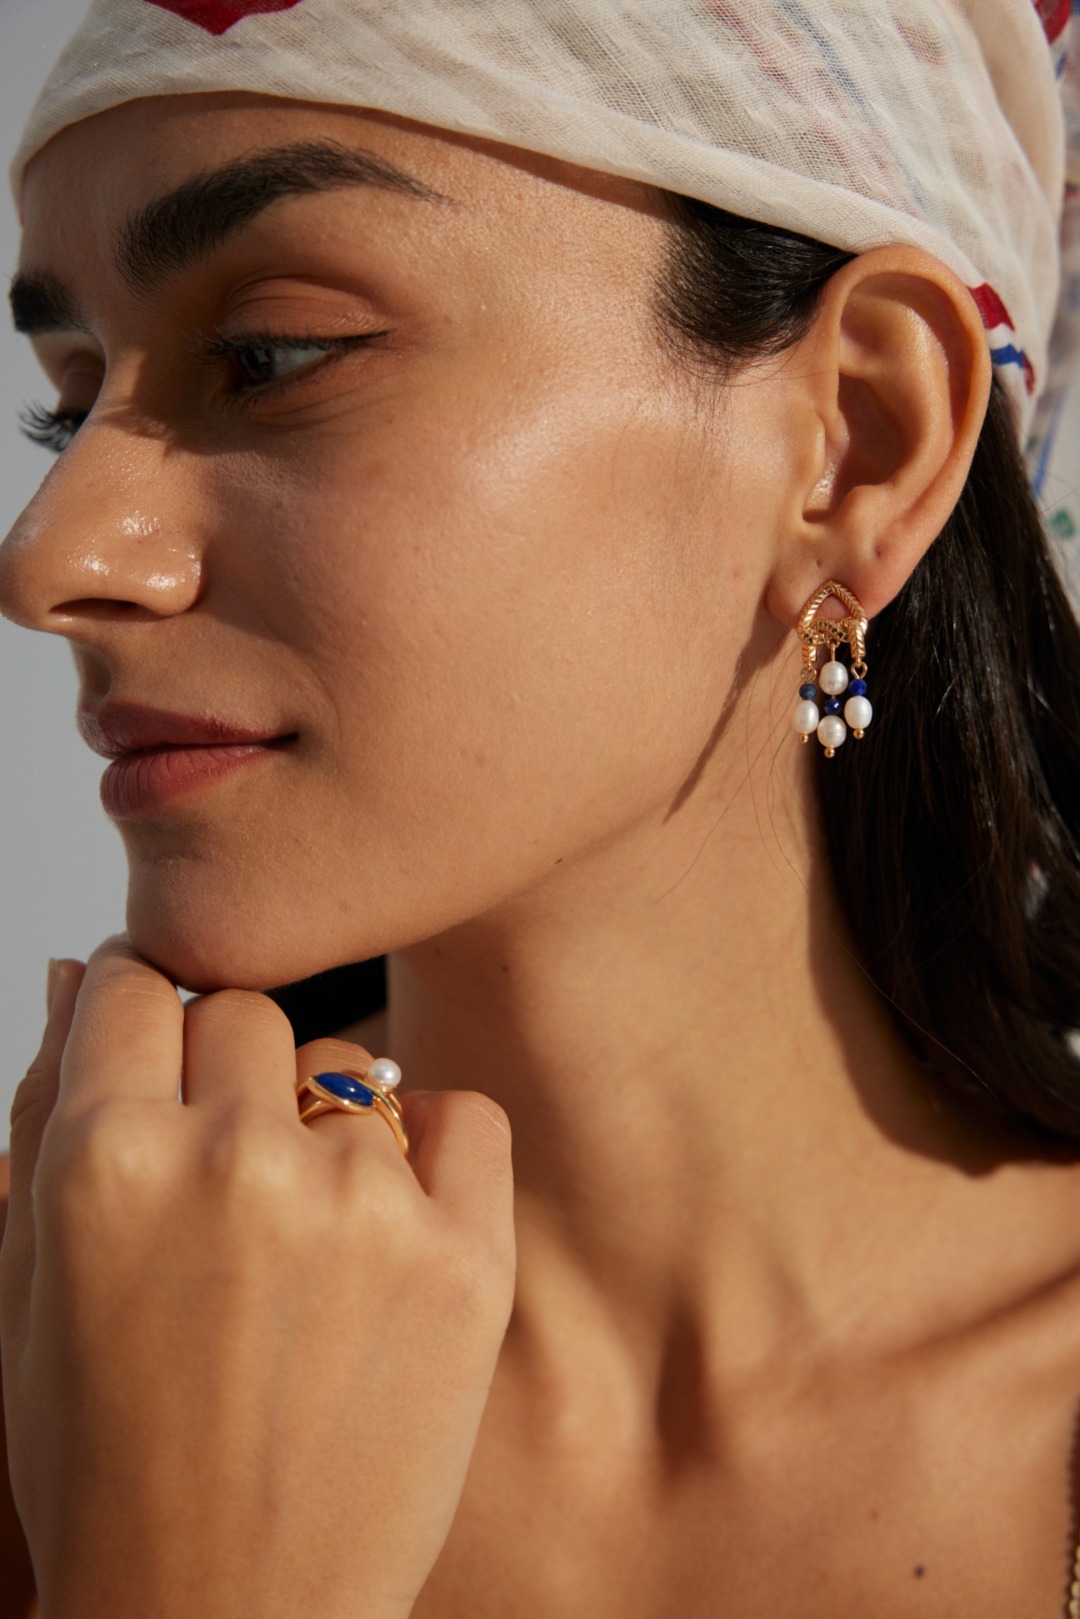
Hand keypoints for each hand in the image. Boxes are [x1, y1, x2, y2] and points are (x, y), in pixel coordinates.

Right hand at [0, 940, 514, 1618]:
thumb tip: (81, 972)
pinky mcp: (467, 1259)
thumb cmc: (110, 1463)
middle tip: (222, 1168)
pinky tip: (386, 1223)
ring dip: (321, 1130)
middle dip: (226, 1071)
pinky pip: (462, 1115)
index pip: (140, 984)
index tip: (162, 1046)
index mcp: (109, 1163)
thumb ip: (46, 1111)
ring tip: (297, 1241)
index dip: (146, 1013)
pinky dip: (430, 1148)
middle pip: (246, 1013)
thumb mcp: (28, 1286)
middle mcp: (236, 1165)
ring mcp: (363, 1210)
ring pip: (349, 1068)